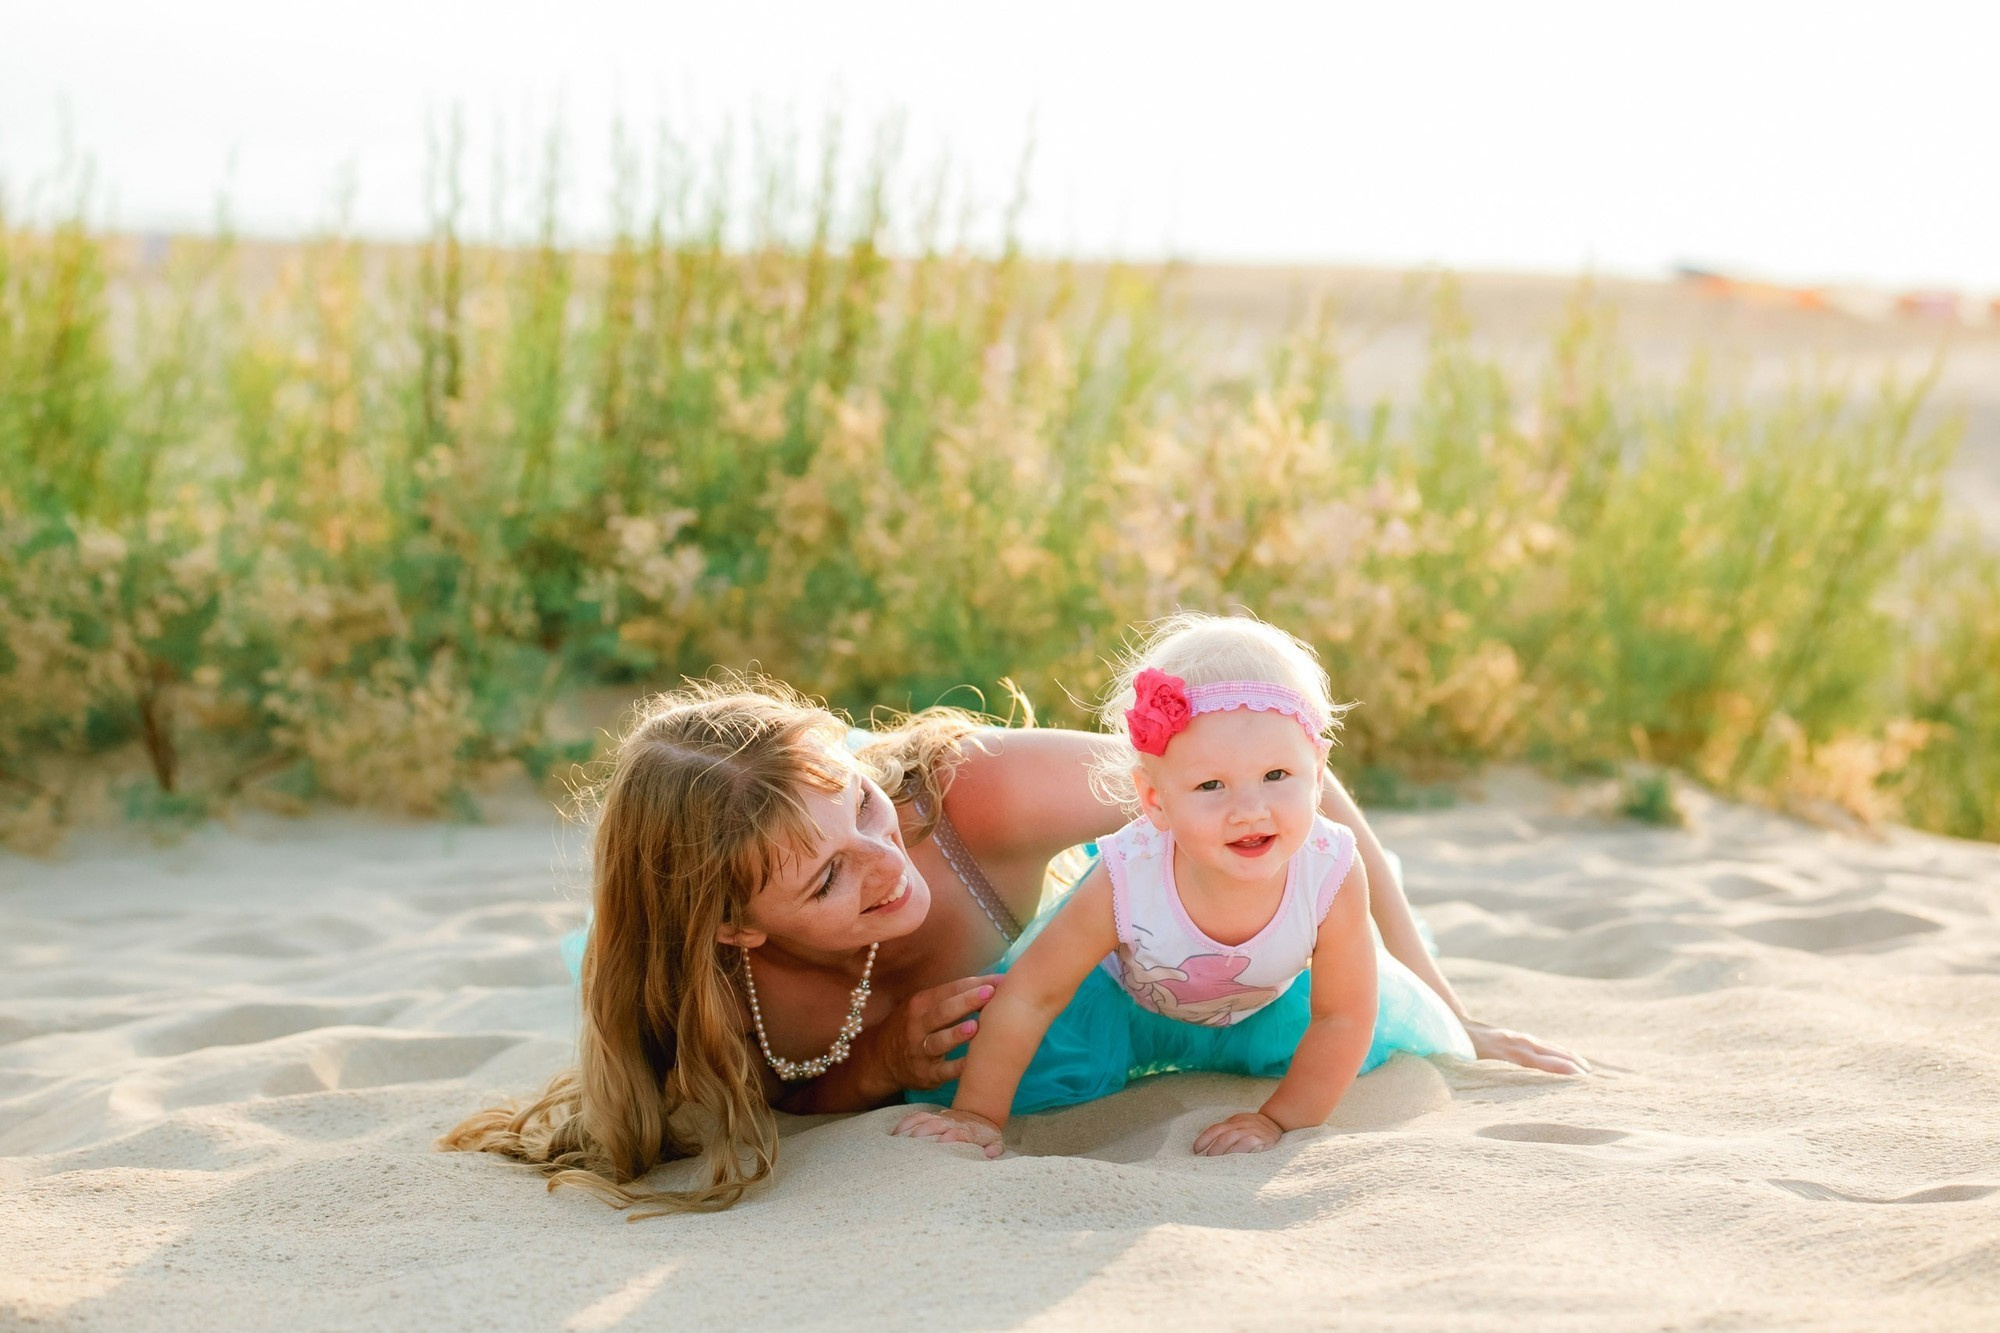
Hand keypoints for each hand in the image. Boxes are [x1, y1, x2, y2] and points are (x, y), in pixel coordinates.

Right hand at [857, 973, 1000, 1095]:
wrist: (880, 1060)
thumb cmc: (913, 1027)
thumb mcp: (923, 1007)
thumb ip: (951, 997)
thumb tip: (992, 984)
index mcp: (920, 1003)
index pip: (950, 989)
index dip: (975, 984)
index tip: (1000, 980)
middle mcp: (917, 1025)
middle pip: (942, 1011)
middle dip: (966, 1001)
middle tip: (991, 993)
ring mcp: (920, 1050)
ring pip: (939, 1041)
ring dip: (957, 1034)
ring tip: (975, 1027)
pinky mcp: (925, 1074)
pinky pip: (942, 1071)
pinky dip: (956, 1068)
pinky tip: (972, 1064)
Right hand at [893, 1107, 1004, 1157]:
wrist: (979, 1115)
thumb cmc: (985, 1136)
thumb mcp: (995, 1142)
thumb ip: (994, 1148)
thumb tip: (990, 1154)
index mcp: (968, 1130)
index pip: (959, 1132)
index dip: (952, 1135)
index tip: (943, 1142)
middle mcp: (951, 1122)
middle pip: (936, 1124)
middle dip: (924, 1131)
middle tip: (912, 1143)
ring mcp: (939, 1118)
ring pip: (923, 1119)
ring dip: (911, 1128)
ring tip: (897, 1140)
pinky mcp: (930, 1117)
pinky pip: (915, 1117)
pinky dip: (904, 1123)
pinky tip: (894, 1135)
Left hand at [1191, 1111, 1285, 1155]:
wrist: (1277, 1122)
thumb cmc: (1252, 1127)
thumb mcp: (1238, 1124)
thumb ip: (1225, 1132)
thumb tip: (1205, 1147)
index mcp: (1233, 1122)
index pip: (1215, 1129)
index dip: (1203, 1139)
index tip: (1195, 1150)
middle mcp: (1242, 1126)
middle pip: (1224, 1137)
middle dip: (1214, 1150)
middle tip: (1207, 1162)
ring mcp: (1253, 1132)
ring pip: (1236, 1141)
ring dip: (1225, 1154)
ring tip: (1219, 1165)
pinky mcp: (1264, 1141)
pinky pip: (1251, 1146)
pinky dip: (1241, 1153)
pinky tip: (1236, 1162)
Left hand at [1462, 1019, 1591, 1074]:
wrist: (1450, 1021)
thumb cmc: (1456, 1050)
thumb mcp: (1465, 1064)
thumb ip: (1477, 1075)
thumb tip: (1484, 1096)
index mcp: (1502, 1049)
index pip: (1536, 1060)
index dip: (1556, 1068)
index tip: (1577, 1076)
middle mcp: (1515, 1041)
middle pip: (1549, 1053)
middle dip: (1571, 1064)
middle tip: (1591, 1080)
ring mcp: (1517, 1037)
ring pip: (1549, 1047)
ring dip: (1569, 1058)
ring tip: (1587, 1072)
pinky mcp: (1518, 1037)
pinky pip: (1544, 1045)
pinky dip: (1559, 1053)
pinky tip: (1571, 1061)